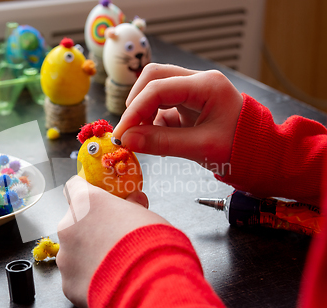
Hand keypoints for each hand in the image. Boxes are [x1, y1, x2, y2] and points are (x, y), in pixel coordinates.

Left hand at [56, 176, 169, 307]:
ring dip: (89, 255)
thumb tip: (135, 199)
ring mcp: (65, 257)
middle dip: (91, 229)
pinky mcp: (67, 285)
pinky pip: (77, 277)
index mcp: (86, 203)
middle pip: (75, 222)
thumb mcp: (146, 215)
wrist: (150, 285)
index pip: (74, 186)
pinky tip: (110, 283)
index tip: (98, 200)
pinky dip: (89, 280)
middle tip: (114, 239)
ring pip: (74, 252)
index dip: (87, 193)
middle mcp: (68, 227)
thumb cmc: (150, 244)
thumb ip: (133, 206)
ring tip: (115, 265)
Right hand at [113, 64, 242, 173]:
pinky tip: (156, 139)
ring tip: (142, 137)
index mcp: (207, 86)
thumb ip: (162, 143)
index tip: (121, 134)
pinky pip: (162, 105)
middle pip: (154, 77)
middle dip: (136, 103)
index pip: (158, 88)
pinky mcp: (189, 103)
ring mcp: (194, 90)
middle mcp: (199, 81)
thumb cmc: (240, 150)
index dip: (134, 110)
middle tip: (128, 130)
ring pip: (156, 88)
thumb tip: (127, 141)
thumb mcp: (201, 148)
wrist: (261, 155)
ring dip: (143, 111)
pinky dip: (153, 121)